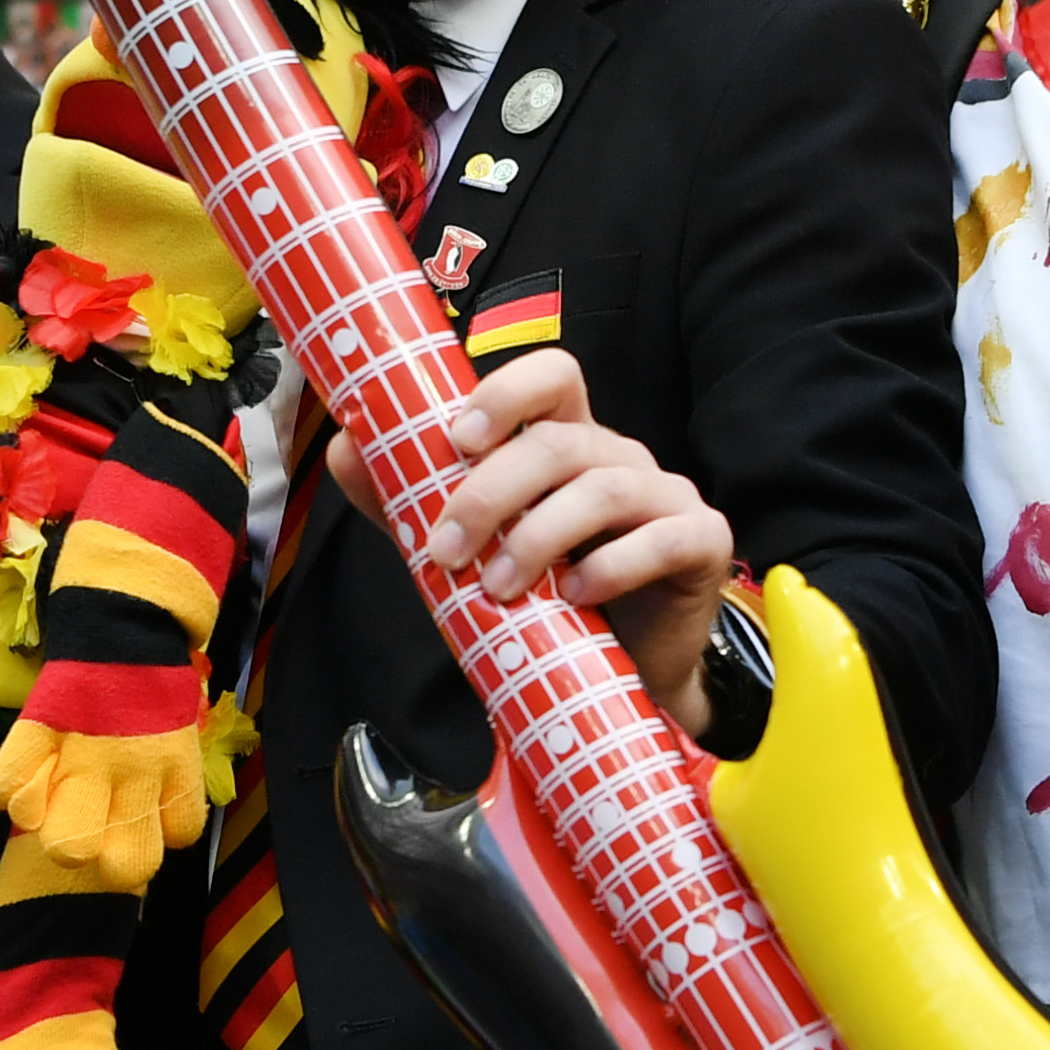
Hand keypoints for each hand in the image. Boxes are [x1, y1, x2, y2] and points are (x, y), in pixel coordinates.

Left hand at [322, 349, 733, 737]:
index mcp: (568, 443)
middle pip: (560, 441)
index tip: (455, 440)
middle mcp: (619, 457)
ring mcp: (667, 495)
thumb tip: (346, 449)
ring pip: (604, 486)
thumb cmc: (549, 600)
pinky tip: (576, 597)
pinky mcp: (703, 541)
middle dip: (492, 493)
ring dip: (540, 537)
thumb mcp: (473, 548)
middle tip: (448, 550)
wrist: (627, 674)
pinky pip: (664, 537)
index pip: (553, 375)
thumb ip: (412, 502)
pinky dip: (612, 566)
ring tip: (502, 588)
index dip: (506, 394)